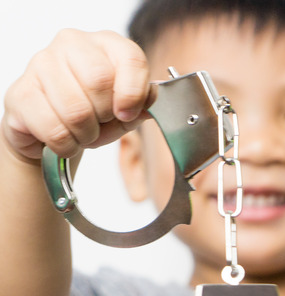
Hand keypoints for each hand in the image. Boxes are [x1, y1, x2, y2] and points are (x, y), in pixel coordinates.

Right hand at [2, 29, 152, 160]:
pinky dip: (67, 145)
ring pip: (76, 110)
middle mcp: (72, 44)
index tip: (128, 114)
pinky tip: (65, 139)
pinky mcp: (20, 92)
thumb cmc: (93, 112)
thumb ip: (141, 105)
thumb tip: (146, 104)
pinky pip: (54, 129)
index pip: (131, 58)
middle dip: (107, 115)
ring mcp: (41, 64)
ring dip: (87, 134)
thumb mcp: (125, 109)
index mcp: (106, 43)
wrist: (50, 128)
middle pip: (100, 81)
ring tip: (83, 133)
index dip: (134, 93)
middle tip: (101, 123)